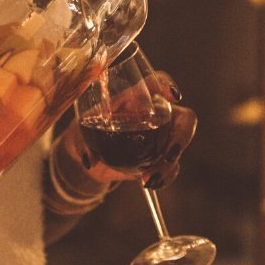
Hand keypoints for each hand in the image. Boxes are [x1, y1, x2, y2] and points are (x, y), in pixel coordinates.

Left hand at [59, 72, 196, 188]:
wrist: (92, 154)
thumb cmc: (87, 132)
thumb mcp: (81, 133)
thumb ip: (84, 143)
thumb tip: (89, 159)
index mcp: (135, 97)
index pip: (155, 82)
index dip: (167, 86)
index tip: (173, 96)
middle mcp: (155, 113)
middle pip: (183, 116)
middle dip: (182, 134)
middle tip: (170, 154)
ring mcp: (162, 136)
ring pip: (181, 144)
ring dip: (171, 162)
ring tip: (152, 176)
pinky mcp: (161, 157)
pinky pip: (173, 166)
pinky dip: (166, 176)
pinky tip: (150, 182)